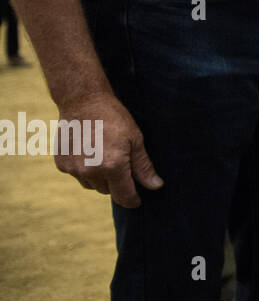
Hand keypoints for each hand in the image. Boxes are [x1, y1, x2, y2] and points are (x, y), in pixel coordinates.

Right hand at [55, 89, 162, 207]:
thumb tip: (155, 186)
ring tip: (105, 153)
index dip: (133, 200)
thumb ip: (143, 167)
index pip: (124, 196)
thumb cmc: (114, 117)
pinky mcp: (61, 164)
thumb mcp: (135, 139)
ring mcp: (73, 169)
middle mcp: (90, 171)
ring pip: (92, 185)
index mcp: (112, 166)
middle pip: (108, 191)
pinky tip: (90, 151)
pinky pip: (78, 176)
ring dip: (100, 177)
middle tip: (122, 162)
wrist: (82, 101)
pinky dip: (85, 169)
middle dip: (117, 183)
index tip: (138, 200)